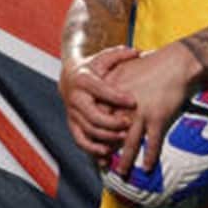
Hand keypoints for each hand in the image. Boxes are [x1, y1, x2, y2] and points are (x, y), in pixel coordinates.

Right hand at [59, 45, 139, 161]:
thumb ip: (120, 55)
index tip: (133, 102)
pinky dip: (93, 151)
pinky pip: (80, 141)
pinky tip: (107, 156)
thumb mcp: (104, 58)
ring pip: (87, 131)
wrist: (70, 77)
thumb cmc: (93, 67)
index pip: (100, 90)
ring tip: (123, 140)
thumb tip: (138, 51)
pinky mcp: (72, 125)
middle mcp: (74, 98)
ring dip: (106, 138)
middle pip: (92, 116)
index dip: (116, 97)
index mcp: (83, 80)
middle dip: (112, 123)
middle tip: (129, 124)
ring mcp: (72, 114)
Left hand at [104, 42, 201, 176]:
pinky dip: (150, 156)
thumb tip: (106, 97)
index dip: (94, 132)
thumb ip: (112, 83)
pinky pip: (152, 142)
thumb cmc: (152, 63)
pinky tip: (149, 167)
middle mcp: (123, 103)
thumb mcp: (125, 68)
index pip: (97, 116)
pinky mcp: (157, 117)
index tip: (93, 143)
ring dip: (126, 160)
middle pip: (109, 132)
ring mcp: (139, 111)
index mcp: (112, 91)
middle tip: (102, 163)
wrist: (176, 62)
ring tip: (122, 173)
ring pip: (129, 142)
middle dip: (105, 150)